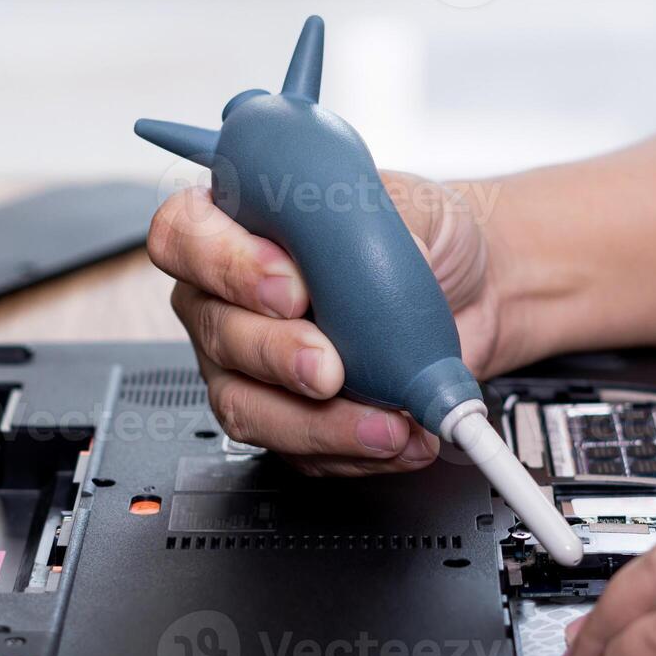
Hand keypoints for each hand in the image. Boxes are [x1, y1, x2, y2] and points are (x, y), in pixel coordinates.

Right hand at [145, 172, 503, 476]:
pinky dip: (351, 450)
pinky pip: (296, 450)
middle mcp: (229, 296)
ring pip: (245, 405)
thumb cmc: (424, 240)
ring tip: (384, 422)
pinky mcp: (286, 418)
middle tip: (330, 367)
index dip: (226, 266)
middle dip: (275, 356)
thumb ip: (381, 226)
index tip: (290, 288)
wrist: (470, 297)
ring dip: (315, 422)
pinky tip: (399, 438)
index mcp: (239, 222)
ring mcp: (249, 364)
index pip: (185, 236)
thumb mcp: (413, 204)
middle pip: (215, 330)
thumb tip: (386, 262)